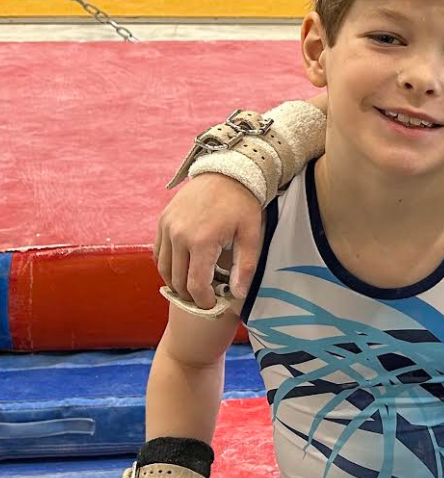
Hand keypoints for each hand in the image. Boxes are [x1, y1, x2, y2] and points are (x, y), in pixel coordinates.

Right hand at [154, 174, 263, 307]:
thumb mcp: (251, 234)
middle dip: (190, 295)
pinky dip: (167, 265)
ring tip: (193, 285)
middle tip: (204, 298)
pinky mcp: (162, 221)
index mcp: (202, 241)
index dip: (203, 301)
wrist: (227, 172)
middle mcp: (179, 235)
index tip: (211, 305)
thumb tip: (236, 294)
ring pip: (164, 269)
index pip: (195, 284)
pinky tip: (182, 268)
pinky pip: (158, 253)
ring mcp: (167, 227)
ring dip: (176, 282)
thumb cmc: (242, 203)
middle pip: (177, 280)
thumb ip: (244, 267)